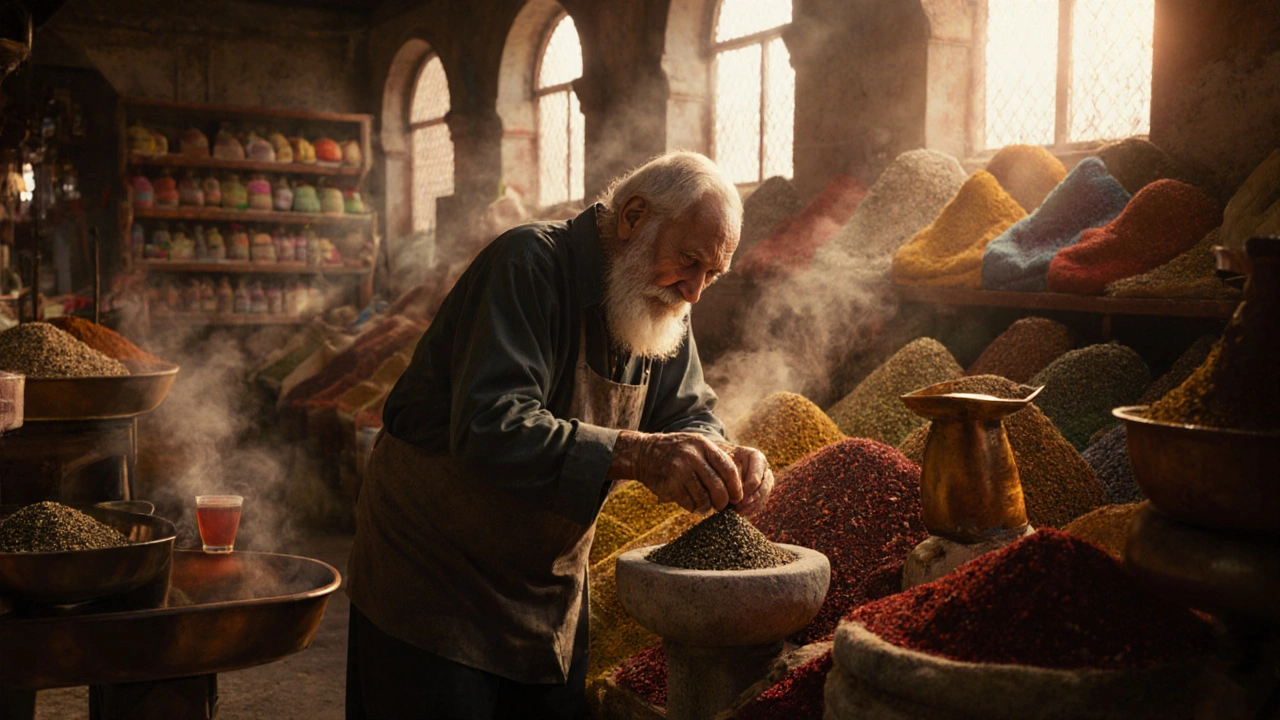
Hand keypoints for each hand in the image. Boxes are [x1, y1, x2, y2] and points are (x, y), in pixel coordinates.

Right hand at [610, 431, 742, 513]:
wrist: (643, 453)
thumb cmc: (676, 451)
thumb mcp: (695, 444)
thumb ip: (714, 458)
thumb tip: (736, 484)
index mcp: (702, 445)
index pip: (728, 468)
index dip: (736, 486)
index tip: (737, 496)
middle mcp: (692, 456)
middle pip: (718, 486)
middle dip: (723, 501)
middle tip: (722, 506)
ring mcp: (679, 471)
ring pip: (704, 498)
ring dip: (707, 506)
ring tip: (706, 506)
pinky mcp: (669, 485)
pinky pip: (689, 503)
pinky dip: (693, 507)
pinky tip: (692, 504)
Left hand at [718, 442, 773, 516]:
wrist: (718, 457)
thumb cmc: (718, 456)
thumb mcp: (721, 459)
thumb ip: (730, 473)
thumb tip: (735, 492)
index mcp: (756, 457)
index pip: (756, 478)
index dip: (747, 490)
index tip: (735, 499)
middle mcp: (763, 468)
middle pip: (764, 488)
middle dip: (752, 500)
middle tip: (738, 508)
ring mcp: (764, 479)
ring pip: (764, 495)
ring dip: (753, 506)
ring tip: (739, 512)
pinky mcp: (761, 490)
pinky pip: (762, 501)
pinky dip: (753, 509)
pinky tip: (743, 513)